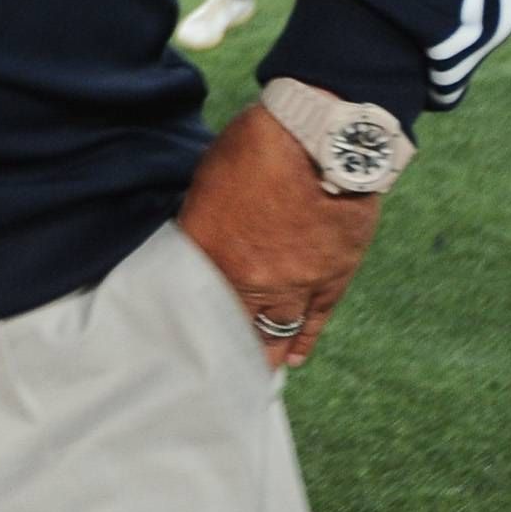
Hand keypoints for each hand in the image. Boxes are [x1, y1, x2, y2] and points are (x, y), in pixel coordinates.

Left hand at [178, 101, 381, 369]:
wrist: (320, 141)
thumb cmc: (255, 148)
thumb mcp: (209, 182)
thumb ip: (204, 222)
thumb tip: (201, 241)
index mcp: (209, 251)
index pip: (190, 298)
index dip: (185, 318)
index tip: (179, 335)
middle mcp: (250, 279)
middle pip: (233, 325)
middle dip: (224, 344)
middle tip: (215, 365)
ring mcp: (294, 284)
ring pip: (275, 331)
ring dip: (263, 351)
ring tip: (253, 371)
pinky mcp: (332, 279)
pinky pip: (314, 321)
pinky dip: (303, 340)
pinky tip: (293, 356)